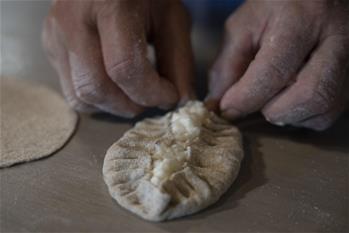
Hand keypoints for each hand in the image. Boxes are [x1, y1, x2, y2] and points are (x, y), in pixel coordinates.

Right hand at [42, 0, 193, 117]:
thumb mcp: (171, 19)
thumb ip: (179, 61)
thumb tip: (181, 101)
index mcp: (109, 5)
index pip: (124, 67)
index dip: (151, 92)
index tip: (168, 97)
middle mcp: (73, 19)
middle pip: (96, 88)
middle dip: (130, 106)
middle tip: (150, 101)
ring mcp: (56, 33)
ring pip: (79, 96)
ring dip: (111, 106)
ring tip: (132, 95)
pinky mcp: (48, 44)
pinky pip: (70, 89)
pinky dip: (96, 98)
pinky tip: (113, 84)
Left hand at [207, 0, 348, 129]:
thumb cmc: (275, 9)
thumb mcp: (244, 26)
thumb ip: (228, 64)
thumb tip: (219, 104)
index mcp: (301, 18)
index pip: (275, 70)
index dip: (246, 97)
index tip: (228, 109)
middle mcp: (337, 37)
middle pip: (311, 95)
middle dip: (274, 111)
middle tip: (256, 104)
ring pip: (324, 108)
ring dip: (290, 115)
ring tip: (274, 98)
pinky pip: (330, 112)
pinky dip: (304, 116)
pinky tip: (291, 98)